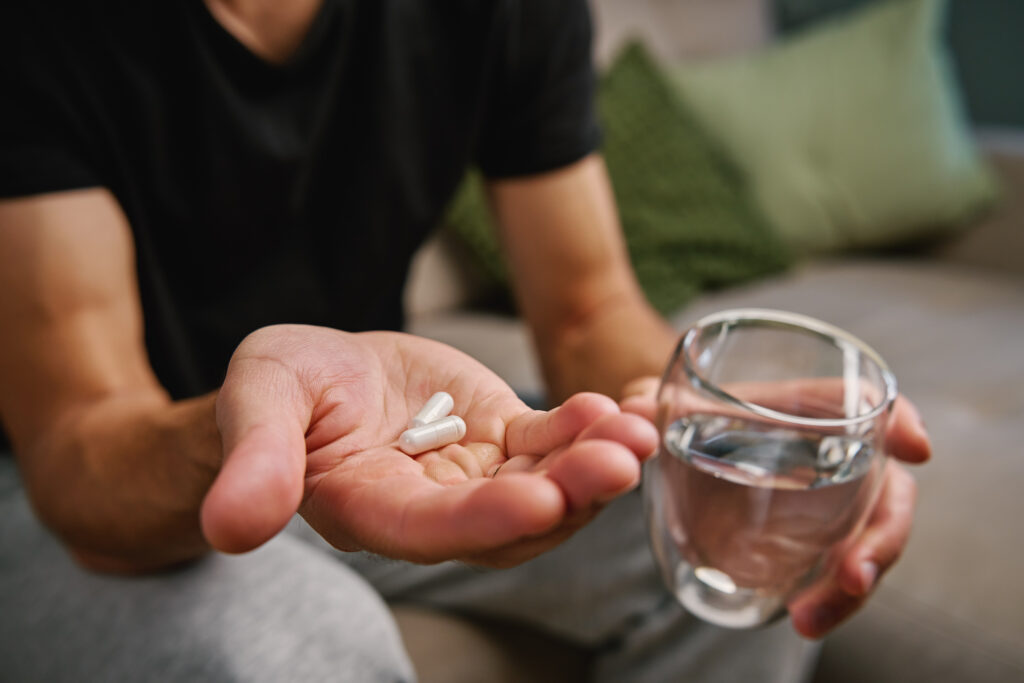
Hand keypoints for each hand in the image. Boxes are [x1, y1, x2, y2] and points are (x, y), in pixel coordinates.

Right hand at [200, 325, 657, 566]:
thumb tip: (232, 526)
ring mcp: (473, 475)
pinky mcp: (501, 438)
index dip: (483, 521)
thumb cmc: (280, 388)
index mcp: (368, 508)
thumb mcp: (257, 401)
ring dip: (595, 464)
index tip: (540, 502)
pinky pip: (553, 443)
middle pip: (507, 520)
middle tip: (619, 458)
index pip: (429, 529)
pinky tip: (624, 407)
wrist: (319, 373)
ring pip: (543, 487)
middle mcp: (430, 507)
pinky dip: (589, 428)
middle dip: (568, 494)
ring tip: (639, 429)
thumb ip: (254, 461)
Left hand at [621, 376, 930, 637]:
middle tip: (852, 573)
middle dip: (883, 535)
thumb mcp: (658, 407)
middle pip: (885, 490)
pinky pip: (837, 571)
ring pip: (868, 540)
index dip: (900, 420)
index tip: (916, 447)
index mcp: (803, 406)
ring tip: (810, 617)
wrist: (670, 450)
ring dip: (854, 582)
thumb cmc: (678, 414)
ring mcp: (827, 503)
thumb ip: (642, 408)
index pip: (865, 402)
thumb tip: (630, 414)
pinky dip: (831, 599)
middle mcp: (830, 453)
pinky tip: (801, 617)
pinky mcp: (810, 544)